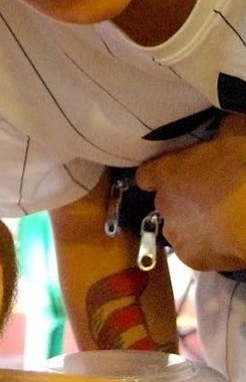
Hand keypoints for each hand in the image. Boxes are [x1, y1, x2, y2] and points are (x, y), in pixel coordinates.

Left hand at [136, 112, 245, 272]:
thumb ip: (223, 129)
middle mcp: (164, 203)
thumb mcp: (235, 132)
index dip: (162, 176)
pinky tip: (225, 242)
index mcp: (165, 172)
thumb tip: (227, 123)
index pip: (146, 176)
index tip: (176, 176)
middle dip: (183, 202)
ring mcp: (176, 232)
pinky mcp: (192, 258)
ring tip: (221, 222)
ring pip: (178, 229)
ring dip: (193, 226)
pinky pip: (194, 253)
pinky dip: (207, 250)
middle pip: (165, 203)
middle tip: (211, 199)